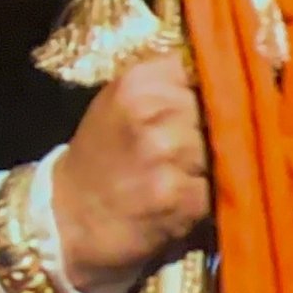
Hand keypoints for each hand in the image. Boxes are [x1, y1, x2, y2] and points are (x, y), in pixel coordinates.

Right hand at [52, 53, 210, 292]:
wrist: (65, 222)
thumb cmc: (99, 159)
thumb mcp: (120, 105)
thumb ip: (165, 86)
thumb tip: (226, 77)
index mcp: (136, 83)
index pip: (204, 70)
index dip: (215, 89)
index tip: (211, 104)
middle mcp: (150, 113)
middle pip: (220, 110)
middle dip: (216, 130)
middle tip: (192, 150)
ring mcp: (165, 154)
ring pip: (224, 149)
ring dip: (214, 166)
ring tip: (187, 176)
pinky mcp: (178, 197)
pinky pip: (219, 188)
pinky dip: (208, 198)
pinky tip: (183, 202)